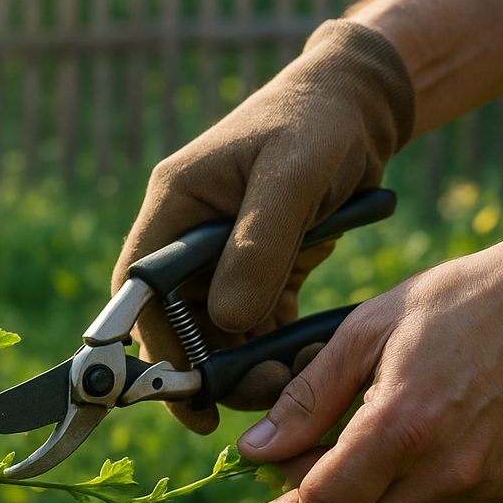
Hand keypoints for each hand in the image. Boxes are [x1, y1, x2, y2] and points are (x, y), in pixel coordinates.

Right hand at [112, 19, 414, 434]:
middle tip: (264, 398)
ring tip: (294, 384)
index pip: (142, 292)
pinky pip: (255, 323)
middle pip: (180, 324)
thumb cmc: (319, 123)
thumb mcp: (292, 177)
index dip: (155, 349)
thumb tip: (227, 320)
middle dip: (214, 368)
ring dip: (249, 365)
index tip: (188, 396)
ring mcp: (221, 256)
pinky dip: (276, 348)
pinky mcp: (259, 268)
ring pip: (218, 332)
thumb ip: (258, 247)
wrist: (360, 104)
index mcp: (175, 207)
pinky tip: (308, 361)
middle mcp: (188, 237)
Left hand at [217, 220, 502, 502]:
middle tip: (264, 492)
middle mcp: (444, 471)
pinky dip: (382, 495)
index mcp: (402, 428)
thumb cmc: (463, 298)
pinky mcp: (499, 485)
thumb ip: (307, 398)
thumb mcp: (367, 329)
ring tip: (317, 451)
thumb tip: (254, 452)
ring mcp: (478, 485)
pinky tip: (375, 443)